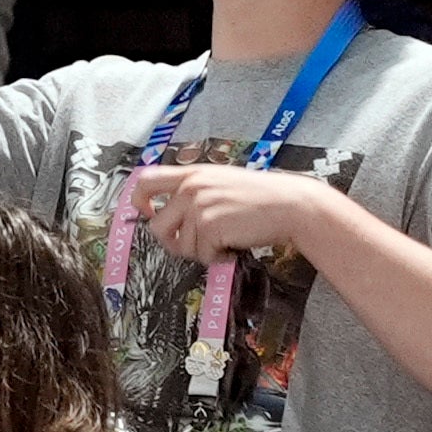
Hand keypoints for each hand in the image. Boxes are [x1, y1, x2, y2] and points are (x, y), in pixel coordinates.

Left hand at [130, 162, 323, 268]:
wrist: (292, 205)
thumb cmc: (262, 196)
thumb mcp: (221, 182)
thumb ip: (195, 191)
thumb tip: (170, 215)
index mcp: (191, 174)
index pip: (146, 182)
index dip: (139, 202)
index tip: (148, 214)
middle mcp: (191, 188)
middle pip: (158, 226)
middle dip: (174, 242)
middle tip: (197, 245)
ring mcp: (199, 207)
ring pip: (182, 245)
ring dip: (203, 251)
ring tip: (226, 241)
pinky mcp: (210, 226)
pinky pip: (203, 254)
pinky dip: (218, 257)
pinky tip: (234, 247)